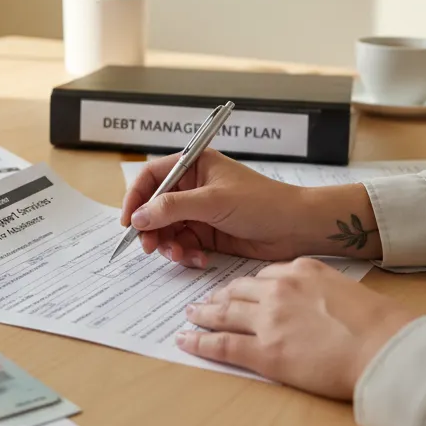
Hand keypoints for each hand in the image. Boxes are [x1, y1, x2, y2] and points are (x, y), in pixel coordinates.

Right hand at [120, 150, 318, 266]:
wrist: (296, 228)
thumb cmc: (261, 202)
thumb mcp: (213, 201)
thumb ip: (173, 208)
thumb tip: (139, 216)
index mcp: (193, 166)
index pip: (152, 176)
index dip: (136, 197)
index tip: (129, 222)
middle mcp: (193, 187)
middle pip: (155, 207)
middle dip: (151, 228)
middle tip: (150, 247)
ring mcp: (200, 211)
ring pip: (167, 229)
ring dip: (169, 245)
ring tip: (180, 255)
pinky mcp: (208, 233)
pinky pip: (184, 244)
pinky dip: (186, 254)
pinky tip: (200, 259)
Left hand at [178, 258, 417, 398]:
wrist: (385, 347)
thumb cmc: (378, 323)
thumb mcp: (345, 287)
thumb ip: (319, 288)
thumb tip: (309, 301)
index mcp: (299, 270)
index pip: (262, 274)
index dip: (246, 285)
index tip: (236, 289)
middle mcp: (278, 289)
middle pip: (238, 291)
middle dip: (218, 296)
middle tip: (204, 300)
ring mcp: (269, 320)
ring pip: (225, 313)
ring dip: (203, 314)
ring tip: (190, 315)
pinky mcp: (266, 352)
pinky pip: (224, 344)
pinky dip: (200, 341)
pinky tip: (185, 340)